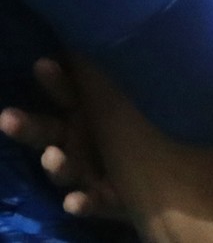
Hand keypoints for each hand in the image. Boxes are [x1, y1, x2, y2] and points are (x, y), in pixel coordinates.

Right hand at [0, 60, 123, 219]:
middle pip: (47, 134)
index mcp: (83, 116)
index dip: (54, 81)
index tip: (42, 63)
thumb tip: (76, 45)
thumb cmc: (132, 133)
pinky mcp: (97, 200)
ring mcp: (85, 173)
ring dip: (57, 163)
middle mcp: (78, 143)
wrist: (163, 180)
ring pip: (65, 169)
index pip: (65, 95)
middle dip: (27, 126)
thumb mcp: (113, 103)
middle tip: (7, 117)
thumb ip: (93, 79)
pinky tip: (75, 200)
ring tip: (53, 156)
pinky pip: (88, 201)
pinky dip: (81, 201)